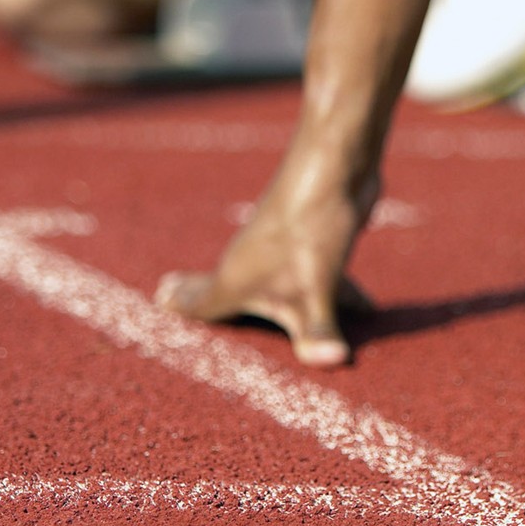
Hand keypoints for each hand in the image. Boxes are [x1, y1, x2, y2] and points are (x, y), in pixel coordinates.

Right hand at [155, 156, 377, 366]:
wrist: (337, 164)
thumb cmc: (310, 228)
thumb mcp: (315, 289)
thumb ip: (317, 332)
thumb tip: (332, 361)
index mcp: (235, 278)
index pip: (201, 301)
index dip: (182, 306)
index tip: (158, 300)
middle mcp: (252, 261)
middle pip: (228, 290)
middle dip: (211, 302)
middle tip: (177, 298)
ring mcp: (282, 248)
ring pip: (276, 285)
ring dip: (278, 306)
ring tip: (274, 322)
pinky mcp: (315, 240)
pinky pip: (316, 278)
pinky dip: (330, 296)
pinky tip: (366, 308)